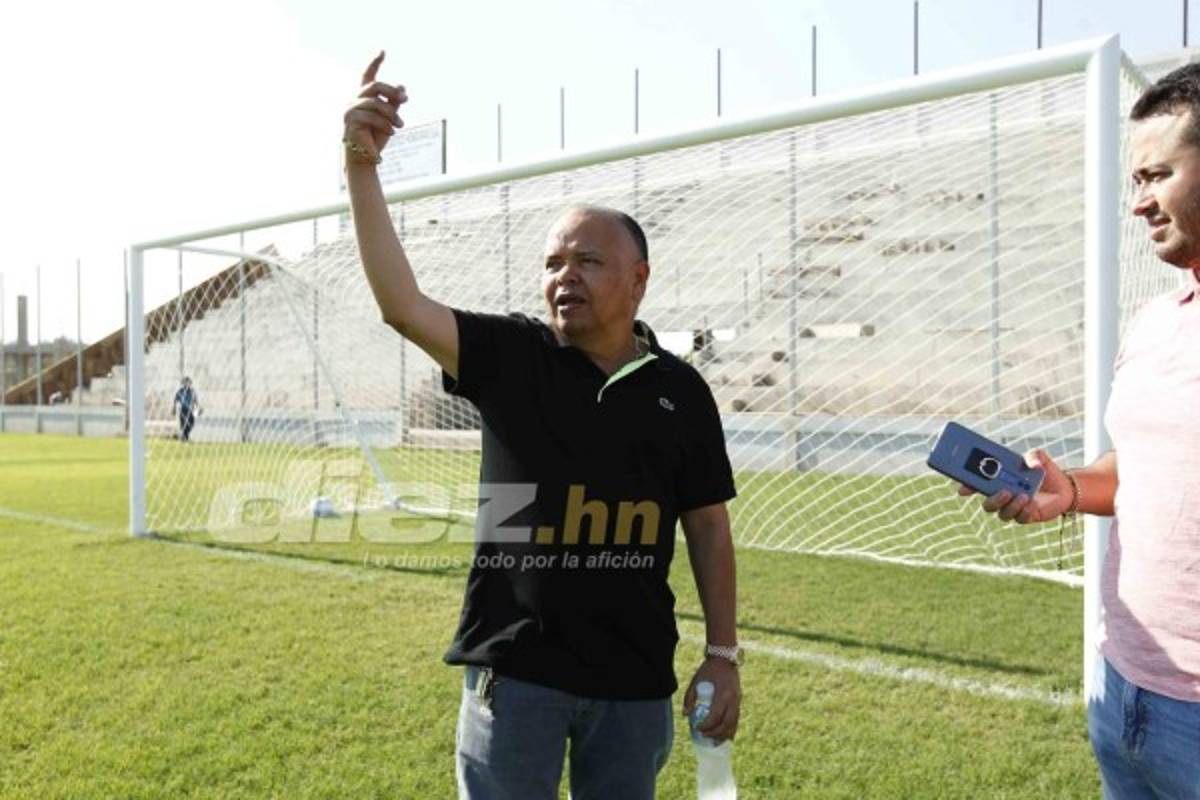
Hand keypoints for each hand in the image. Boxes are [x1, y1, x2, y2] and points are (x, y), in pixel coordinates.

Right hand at [343, 51, 406, 163]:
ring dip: (391, 113)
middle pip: (375, 86)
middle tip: (405, 100)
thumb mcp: (389, 118)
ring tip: (400, 125)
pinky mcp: (350, 119)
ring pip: (375, 102)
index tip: (383, 50)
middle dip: (392, 91)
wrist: (365, 157)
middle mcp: (354, 99)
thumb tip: (402, 87)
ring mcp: (350, 108)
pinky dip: (385, 124)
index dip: (374, 62)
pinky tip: (392, 131)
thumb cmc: (376, 137)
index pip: (368, 75)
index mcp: (364, 97)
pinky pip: (372, 116)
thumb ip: (394, 103)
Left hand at [681, 657, 740, 740]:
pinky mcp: (739, 701)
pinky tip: (724, 735)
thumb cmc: (708, 669)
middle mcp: (733, 699)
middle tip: (703, 736)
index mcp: (723, 694)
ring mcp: (738, 700)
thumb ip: (690, 697)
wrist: (725, 658)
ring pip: (734, 723)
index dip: (706, 725)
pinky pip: (737, 719)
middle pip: (727, 723)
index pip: (716, 716)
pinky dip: (731, 729)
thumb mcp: (696, 680)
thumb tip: (685, 714)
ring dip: (724, 734)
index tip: (697, 728)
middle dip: (715, 733)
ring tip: (714, 741)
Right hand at [958, 447, 1072, 523]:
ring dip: (1011, 506)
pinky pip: (1020, 518)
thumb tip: (1034, 465)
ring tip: (1023, 496)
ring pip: (1002, 514)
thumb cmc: (1045, 471)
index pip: (977, 486)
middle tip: (1005, 491)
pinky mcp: (1026, 517)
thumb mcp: (1038, 457)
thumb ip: (1034, 456)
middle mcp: (1002, 496)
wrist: (1064, 487)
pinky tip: (1032, 502)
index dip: (967, 488)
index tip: (963, 489)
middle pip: (987, 505)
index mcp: (998, 481)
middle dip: (993, 500)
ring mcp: (1013, 508)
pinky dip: (1025, 510)